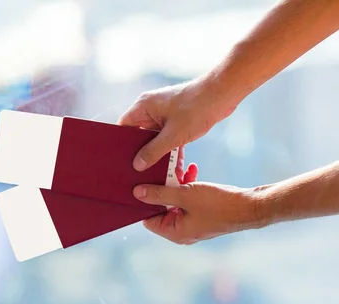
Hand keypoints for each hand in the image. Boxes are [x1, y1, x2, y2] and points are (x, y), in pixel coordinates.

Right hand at [118, 79, 235, 171]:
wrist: (223, 93)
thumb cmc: (197, 108)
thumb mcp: (173, 136)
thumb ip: (153, 151)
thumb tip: (137, 165)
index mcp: (143, 106)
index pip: (123, 126)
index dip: (120, 143)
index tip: (120, 160)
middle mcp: (150, 108)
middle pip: (138, 134)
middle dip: (141, 152)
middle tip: (138, 170)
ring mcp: (164, 113)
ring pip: (154, 138)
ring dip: (158, 152)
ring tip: (156, 171)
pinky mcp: (176, 118)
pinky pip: (167, 136)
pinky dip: (170, 148)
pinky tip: (175, 164)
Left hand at [134, 164, 263, 244]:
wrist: (251, 206)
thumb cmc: (218, 204)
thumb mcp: (184, 195)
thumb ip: (159, 194)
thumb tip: (137, 193)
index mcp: (174, 232)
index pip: (148, 219)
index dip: (144, 201)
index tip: (140, 184)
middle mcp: (182, 231)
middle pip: (161, 208)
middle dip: (161, 188)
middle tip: (159, 170)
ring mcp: (193, 222)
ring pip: (175, 201)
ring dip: (176, 184)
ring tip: (178, 167)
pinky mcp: (203, 213)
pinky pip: (188, 200)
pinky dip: (188, 186)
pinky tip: (191, 170)